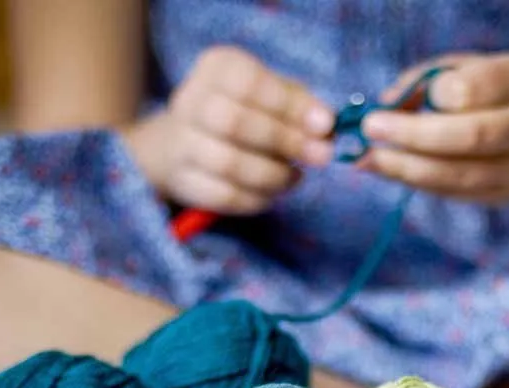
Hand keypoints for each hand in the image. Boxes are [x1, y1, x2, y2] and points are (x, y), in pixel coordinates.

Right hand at [125, 46, 335, 214]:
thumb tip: (328, 127)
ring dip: (273, 175)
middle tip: (321, 156)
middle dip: (286, 141)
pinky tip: (273, 193)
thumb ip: (301, 107)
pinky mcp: (183, 180)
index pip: (249, 83)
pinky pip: (222, 195)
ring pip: (228, 163)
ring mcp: (180, 142)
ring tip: (295, 176)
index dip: (289, 106)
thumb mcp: (273, 96)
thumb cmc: (246, 111)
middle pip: (234, 122)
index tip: (325, 126)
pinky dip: (256, 198)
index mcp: (217, 69)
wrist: (185, 142)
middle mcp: (190, 101)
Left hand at [358, 53, 508, 202]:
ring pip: (459, 174)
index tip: (399, 97)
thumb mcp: (469, 67)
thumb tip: (386, 103)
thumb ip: (428, 78)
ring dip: (407, 168)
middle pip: (471, 136)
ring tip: (367, 158)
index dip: (434, 95)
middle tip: (369, 127)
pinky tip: (385, 170)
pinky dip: (415, 183)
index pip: (476, 88)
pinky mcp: (502, 197)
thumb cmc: (495, 93)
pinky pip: (453, 193)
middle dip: (413, 135)